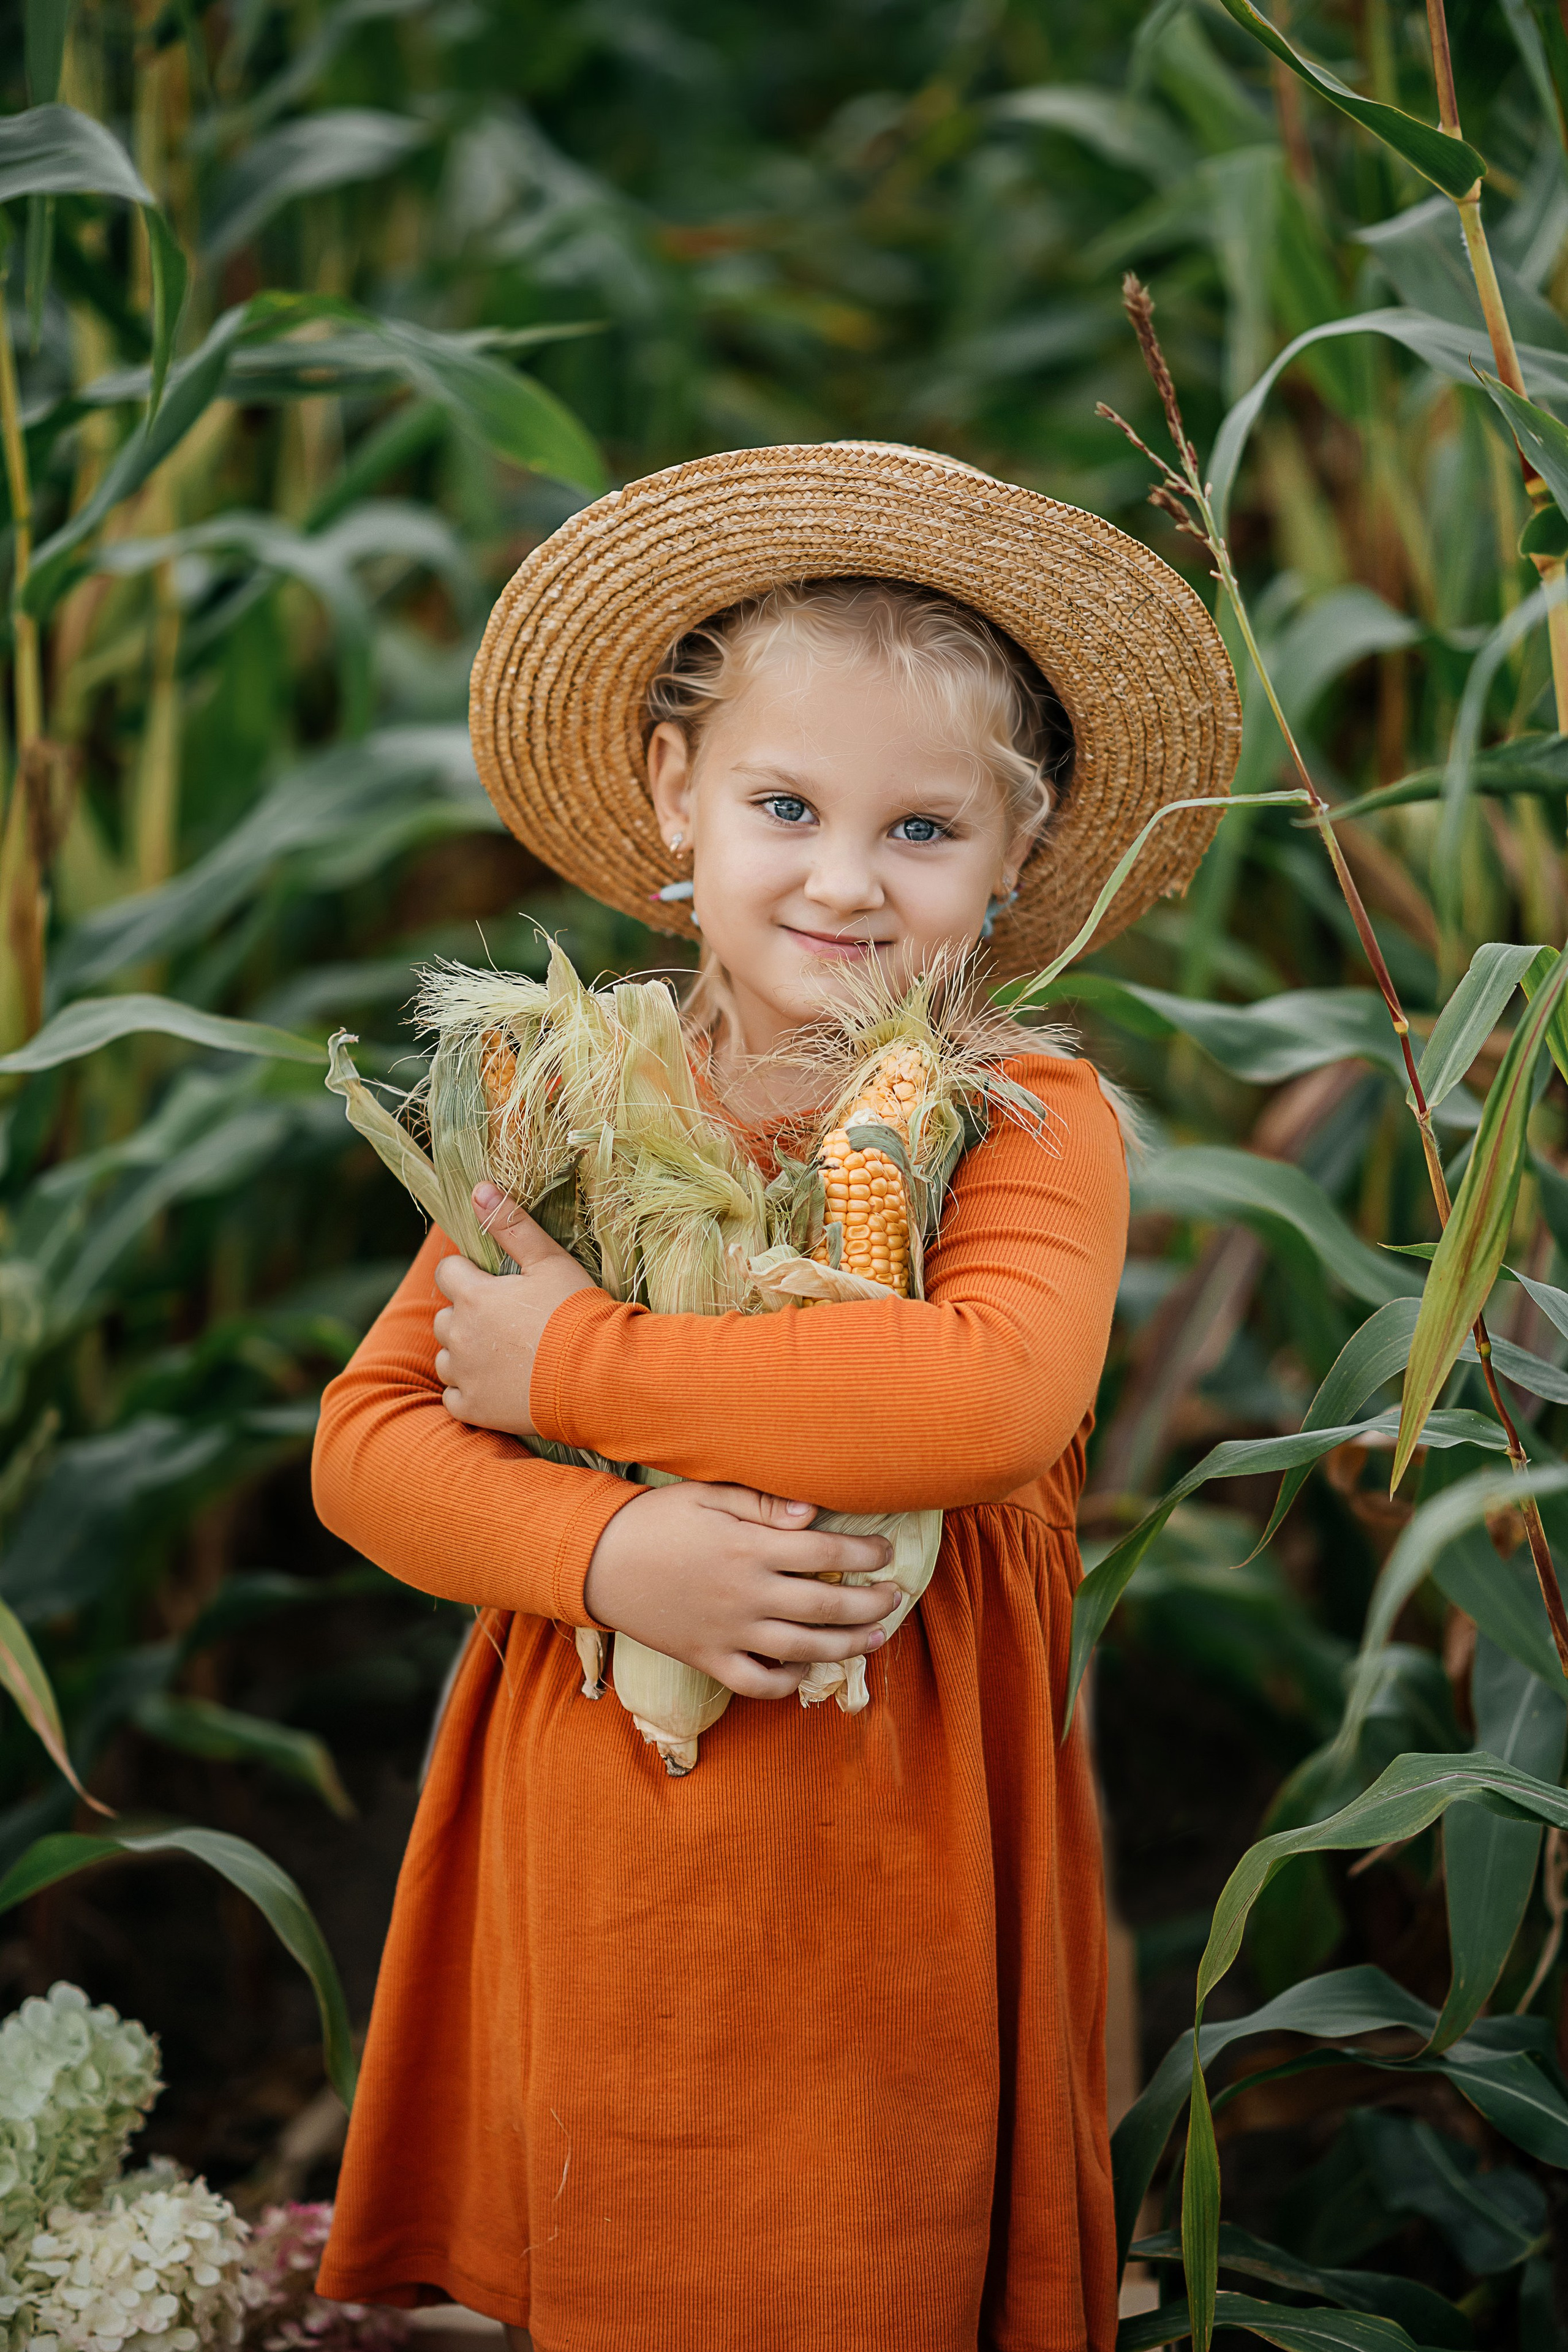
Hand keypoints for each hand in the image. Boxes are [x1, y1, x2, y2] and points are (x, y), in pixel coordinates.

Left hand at [434, 1182, 594, 1435]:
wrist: (598, 1376)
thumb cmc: (577, 1313)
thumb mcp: (550, 1261)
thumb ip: (511, 1225)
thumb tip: (478, 1189)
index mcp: (473, 1296)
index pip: (447, 1272)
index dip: (468, 1273)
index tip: (493, 1282)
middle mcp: (459, 1335)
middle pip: (445, 1317)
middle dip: (467, 1314)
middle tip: (506, 1319)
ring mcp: (464, 1375)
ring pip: (446, 1357)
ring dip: (465, 1352)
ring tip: (503, 1353)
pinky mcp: (474, 1409)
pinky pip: (454, 1396)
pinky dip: (469, 1390)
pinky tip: (498, 1384)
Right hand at [584, 1483, 899, 1698]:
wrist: (597, 1562)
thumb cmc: (655, 1521)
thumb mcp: (706, 1495)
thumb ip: (762, 1504)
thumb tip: (814, 1513)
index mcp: (747, 1549)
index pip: (824, 1554)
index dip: (864, 1555)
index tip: (887, 1553)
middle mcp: (745, 1595)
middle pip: (825, 1606)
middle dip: (869, 1602)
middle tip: (896, 1596)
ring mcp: (728, 1633)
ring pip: (802, 1649)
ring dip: (847, 1646)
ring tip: (875, 1636)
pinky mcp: (708, 1658)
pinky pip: (757, 1682)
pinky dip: (787, 1682)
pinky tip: (806, 1668)